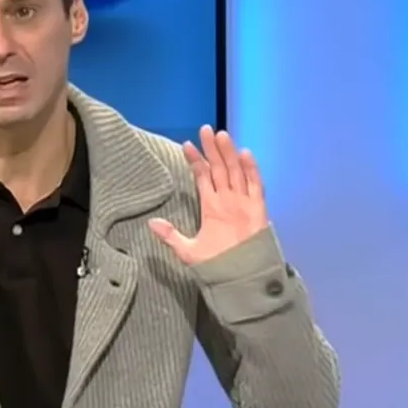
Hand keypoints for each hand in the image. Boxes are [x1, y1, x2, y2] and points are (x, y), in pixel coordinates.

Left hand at [149, 125, 268, 265]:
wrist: (239, 278)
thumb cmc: (216, 265)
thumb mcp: (188, 251)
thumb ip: (171, 236)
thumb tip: (150, 223)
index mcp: (211, 206)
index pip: (202, 177)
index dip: (195, 161)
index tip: (186, 145)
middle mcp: (226, 200)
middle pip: (219, 168)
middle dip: (212, 149)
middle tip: (205, 129)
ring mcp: (242, 203)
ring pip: (235, 172)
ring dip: (228, 154)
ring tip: (221, 135)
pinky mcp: (257, 209)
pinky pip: (255, 186)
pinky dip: (251, 170)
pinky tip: (244, 154)